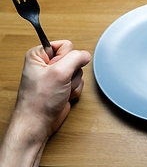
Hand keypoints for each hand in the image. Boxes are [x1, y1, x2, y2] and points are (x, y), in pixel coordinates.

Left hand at [0, 40, 90, 165]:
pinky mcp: (63, 86)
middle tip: (61, 82)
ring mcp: (56, 76)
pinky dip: (75, 90)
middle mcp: (47, 63)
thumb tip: (86, 55)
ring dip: (74, 82)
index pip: (65, 45)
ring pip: (78, 71)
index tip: (58, 69)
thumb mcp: (60, 72)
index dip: (66, 57)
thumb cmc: (40, 100)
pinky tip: (64, 95)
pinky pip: (79, 82)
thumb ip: (76, 58)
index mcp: (39, 55)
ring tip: (61, 90)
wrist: (39, 122)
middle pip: (74, 58)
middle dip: (72, 72)